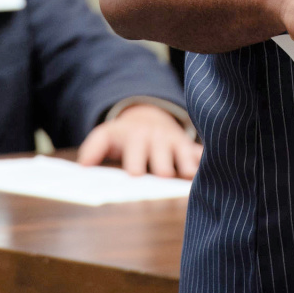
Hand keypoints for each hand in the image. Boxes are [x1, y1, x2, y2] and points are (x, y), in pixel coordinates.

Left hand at [76, 103, 201, 178]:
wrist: (149, 117)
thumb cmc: (125, 136)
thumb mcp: (107, 135)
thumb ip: (93, 147)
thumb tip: (82, 166)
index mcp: (135, 136)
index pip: (135, 149)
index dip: (135, 160)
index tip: (135, 173)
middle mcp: (157, 138)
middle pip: (161, 152)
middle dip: (162, 163)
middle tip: (164, 175)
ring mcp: (176, 141)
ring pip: (183, 152)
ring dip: (187, 163)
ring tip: (189, 175)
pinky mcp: (190, 147)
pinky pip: (200, 152)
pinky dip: (205, 160)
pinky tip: (211, 168)